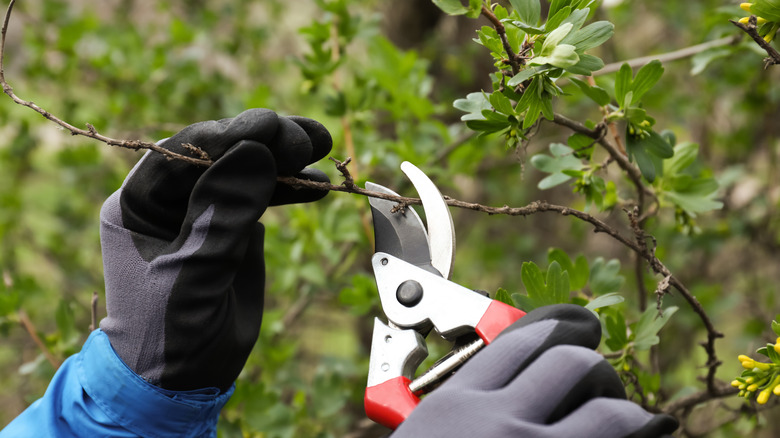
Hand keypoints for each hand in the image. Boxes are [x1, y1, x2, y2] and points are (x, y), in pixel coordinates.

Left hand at [99, 108, 331, 391]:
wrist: (182, 378)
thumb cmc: (169, 331)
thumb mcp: (194, 271)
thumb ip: (224, 214)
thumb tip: (258, 152)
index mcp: (141, 203)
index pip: (184, 154)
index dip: (229, 135)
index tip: (273, 126)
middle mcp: (172, 199)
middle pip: (220, 153)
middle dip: (264, 141)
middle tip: (307, 139)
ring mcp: (207, 210)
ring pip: (246, 169)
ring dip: (284, 158)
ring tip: (321, 146)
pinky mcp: (236, 228)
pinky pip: (264, 197)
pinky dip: (290, 187)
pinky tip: (315, 183)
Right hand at [393, 304, 677, 437]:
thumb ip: (468, 407)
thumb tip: (527, 379)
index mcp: (457, 406)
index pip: (522, 341)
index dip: (560, 327)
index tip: (578, 326)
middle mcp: (499, 426)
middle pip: (572, 363)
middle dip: (593, 367)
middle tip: (595, 385)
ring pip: (613, 413)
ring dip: (625, 412)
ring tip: (622, 423)